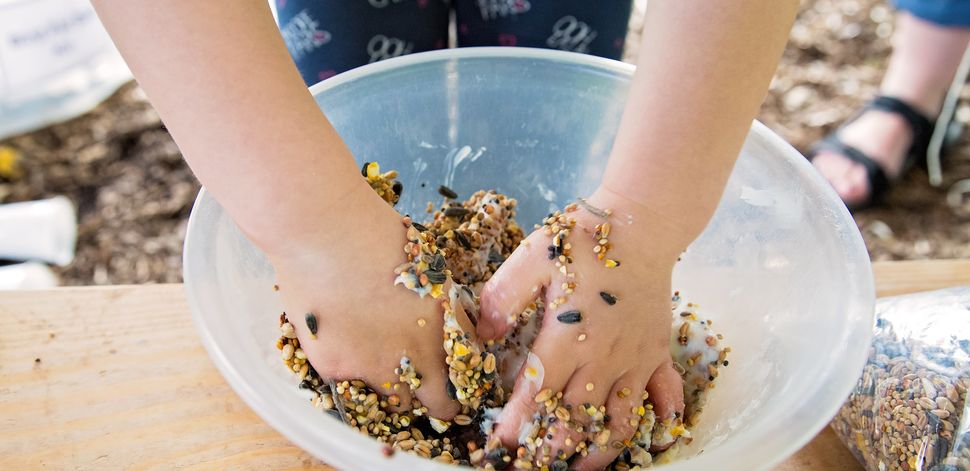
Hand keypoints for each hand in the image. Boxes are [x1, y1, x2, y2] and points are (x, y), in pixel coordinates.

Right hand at [268, 182, 464, 420]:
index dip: (454, 393)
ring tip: (378, 357)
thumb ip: (448, 314)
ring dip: (390, 387)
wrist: (324, 232)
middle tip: (418, 380)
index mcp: (443, 335)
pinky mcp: (334, 368)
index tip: (448, 387)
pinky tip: (346, 343)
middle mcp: (413, 361)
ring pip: (389, 401)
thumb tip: (460, 335)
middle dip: (427, 397)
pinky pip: (350, 386)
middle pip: (428, 406)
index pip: (457, 393)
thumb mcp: (433, 273)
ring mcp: (372, 369)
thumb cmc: (381, 237)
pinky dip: (352, 373)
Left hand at [477, 187, 686, 468]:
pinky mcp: (657, 353)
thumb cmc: (584, 237)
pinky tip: (648, 438)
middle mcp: (604, 357)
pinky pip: (662, 397)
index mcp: (568, 337)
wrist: (641, 222)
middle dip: (551, 447)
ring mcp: (635, 359)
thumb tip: (480, 335)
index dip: (516, 425)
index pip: (537, 394)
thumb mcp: (531, 257)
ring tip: (581, 468)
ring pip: (619, 420)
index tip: (500, 445)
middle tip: (532, 463)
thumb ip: (502, 298)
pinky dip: (657, 421)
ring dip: (600, 450)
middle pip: (575, 418)